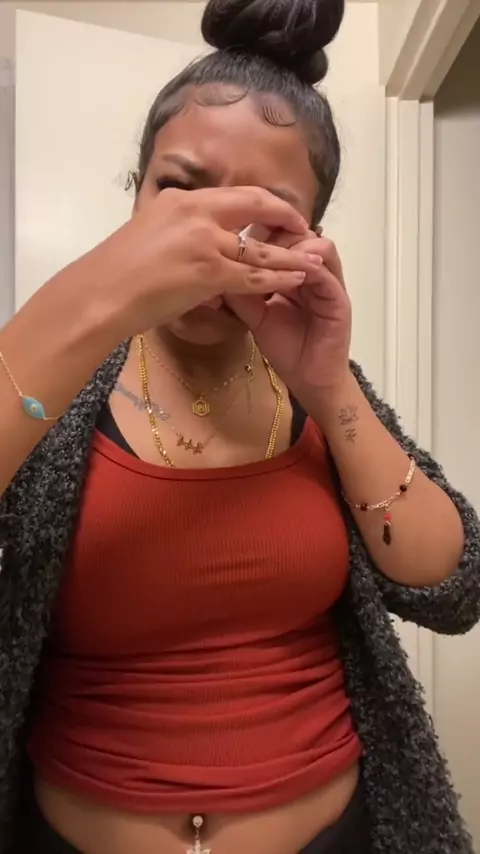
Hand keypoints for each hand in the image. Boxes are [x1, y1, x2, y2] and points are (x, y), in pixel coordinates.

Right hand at [65, 187, 318, 336]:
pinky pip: (254, 275)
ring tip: (314, 258)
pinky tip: (297, 280)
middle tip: (305, 228)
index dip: (262, 203)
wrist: (100, 294)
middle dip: (285, 216)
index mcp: (179, 200)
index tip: (278, 213)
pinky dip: (280, 277)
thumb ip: (176, 231)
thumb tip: (193, 240)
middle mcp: (195, 212)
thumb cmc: (116, 274)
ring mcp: (204, 241)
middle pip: (254, 204)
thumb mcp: (148, 234)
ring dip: (290, 253)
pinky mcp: (209, 271)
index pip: (232, 195)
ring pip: (260, 247)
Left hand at [224, 230, 351, 399]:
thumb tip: (215, 270)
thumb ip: (241, 293)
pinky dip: (308, 268)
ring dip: (294, 248)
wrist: (309, 379)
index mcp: (294, 272)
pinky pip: (327, 271)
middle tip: (250, 246)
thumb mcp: (255, 316)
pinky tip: (286, 276)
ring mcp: (329, 282)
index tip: (234, 236)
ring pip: (317, 245)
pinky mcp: (339, 297)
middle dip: (276, 233)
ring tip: (269, 261)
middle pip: (299, 233)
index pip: (281, 236)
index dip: (261, 229)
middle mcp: (313, 271)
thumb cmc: (285, 348)